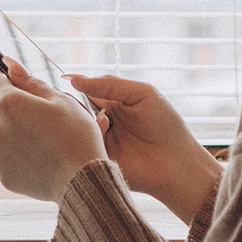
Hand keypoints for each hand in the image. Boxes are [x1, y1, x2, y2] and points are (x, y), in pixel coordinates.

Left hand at [0, 60, 108, 204]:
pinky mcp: (2, 173)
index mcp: (8, 103)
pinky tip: (35, 152)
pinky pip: (0, 154)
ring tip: (33, 132)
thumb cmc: (77, 136)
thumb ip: (29, 81)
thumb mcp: (59, 100)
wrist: (83, 181)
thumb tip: (9, 64)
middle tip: (23, 103)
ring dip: (4, 126)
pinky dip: (11, 149)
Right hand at [69, 74, 220, 230]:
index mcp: (112, 104)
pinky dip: (92, 134)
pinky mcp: (98, 159)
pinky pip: (83, 144)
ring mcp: (99, 141)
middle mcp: (102, 122)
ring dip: (87, 119)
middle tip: (87, 98)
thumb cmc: (166, 125)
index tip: (64, 78)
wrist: (177, 163)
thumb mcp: (141, 94)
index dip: (75, 85)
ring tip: (107, 120)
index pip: (86, 91)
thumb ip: (110, 84)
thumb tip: (74, 79)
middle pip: (76, 109)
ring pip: (78, 126)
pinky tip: (106, 130)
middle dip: (76, 103)